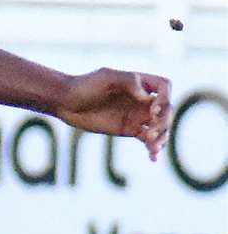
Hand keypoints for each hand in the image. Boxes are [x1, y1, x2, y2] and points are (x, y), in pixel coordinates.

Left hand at [55, 69, 171, 160]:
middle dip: (163, 122)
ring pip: (160, 127)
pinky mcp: (130, 130)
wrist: (66, 102)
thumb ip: (129, 82)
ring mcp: (137, 115)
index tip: (153, 109)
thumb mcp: (106, 77)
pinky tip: (153, 157)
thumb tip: (148, 97)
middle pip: (166, 110)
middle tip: (150, 132)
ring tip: (152, 146)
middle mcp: (142, 99)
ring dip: (162, 137)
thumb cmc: (85, 85)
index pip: (164, 87)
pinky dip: (153, 148)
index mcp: (140, 83)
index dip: (165, 98)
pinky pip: (148, 140)